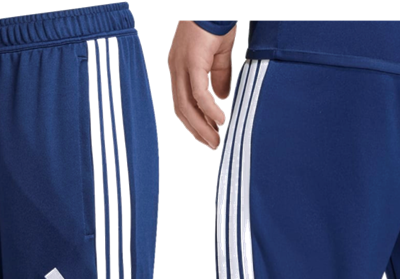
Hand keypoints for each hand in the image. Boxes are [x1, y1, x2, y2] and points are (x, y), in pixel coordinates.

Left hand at [168, 20, 236, 149]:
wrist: (214, 4)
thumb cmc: (217, 22)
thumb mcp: (219, 55)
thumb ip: (219, 76)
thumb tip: (222, 96)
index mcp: (180, 67)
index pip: (183, 102)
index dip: (195, 121)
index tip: (208, 134)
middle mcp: (176, 68)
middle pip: (182, 109)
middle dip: (197, 130)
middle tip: (212, 144)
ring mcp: (181, 66)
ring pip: (188, 106)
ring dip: (202, 126)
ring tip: (215, 139)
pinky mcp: (192, 62)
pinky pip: (198, 94)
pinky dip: (208, 110)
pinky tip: (219, 120)